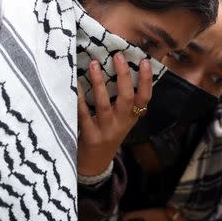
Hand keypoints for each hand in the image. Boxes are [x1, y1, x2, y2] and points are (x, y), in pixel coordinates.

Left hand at [77, 55, 151, 175]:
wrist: (96, 164)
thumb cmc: (107, 135)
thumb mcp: (121, 121)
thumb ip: (122, 102)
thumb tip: (119, 69)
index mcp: (131, 118)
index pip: (145, 98)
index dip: (146, 80)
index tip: (144, 61)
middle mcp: (121, 124)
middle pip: (126, 98)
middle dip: (123, 76)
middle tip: (118, 56)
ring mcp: (105, 130)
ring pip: (104, 105)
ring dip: (99, 83)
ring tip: (95, 64)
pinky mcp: (90, 136)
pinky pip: (84, 115)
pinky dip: (79, 100)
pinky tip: (74, 86)